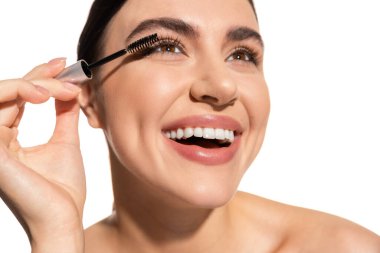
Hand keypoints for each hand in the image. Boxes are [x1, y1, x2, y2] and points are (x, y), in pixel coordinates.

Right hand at [0, 58, 84, 252]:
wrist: (64, 219)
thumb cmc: (63, 189)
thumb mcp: (65, 143)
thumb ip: (63, 115)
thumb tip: (70, 90)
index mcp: (8, 138)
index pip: (17, 97)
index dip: (38, 76)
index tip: (64, 65)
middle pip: (7, 91)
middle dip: (38, 75)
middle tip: (66, 70)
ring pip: (0, 94)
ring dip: (33, 83)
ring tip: (62, 87)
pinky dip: (20, 94)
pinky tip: (46, 95)